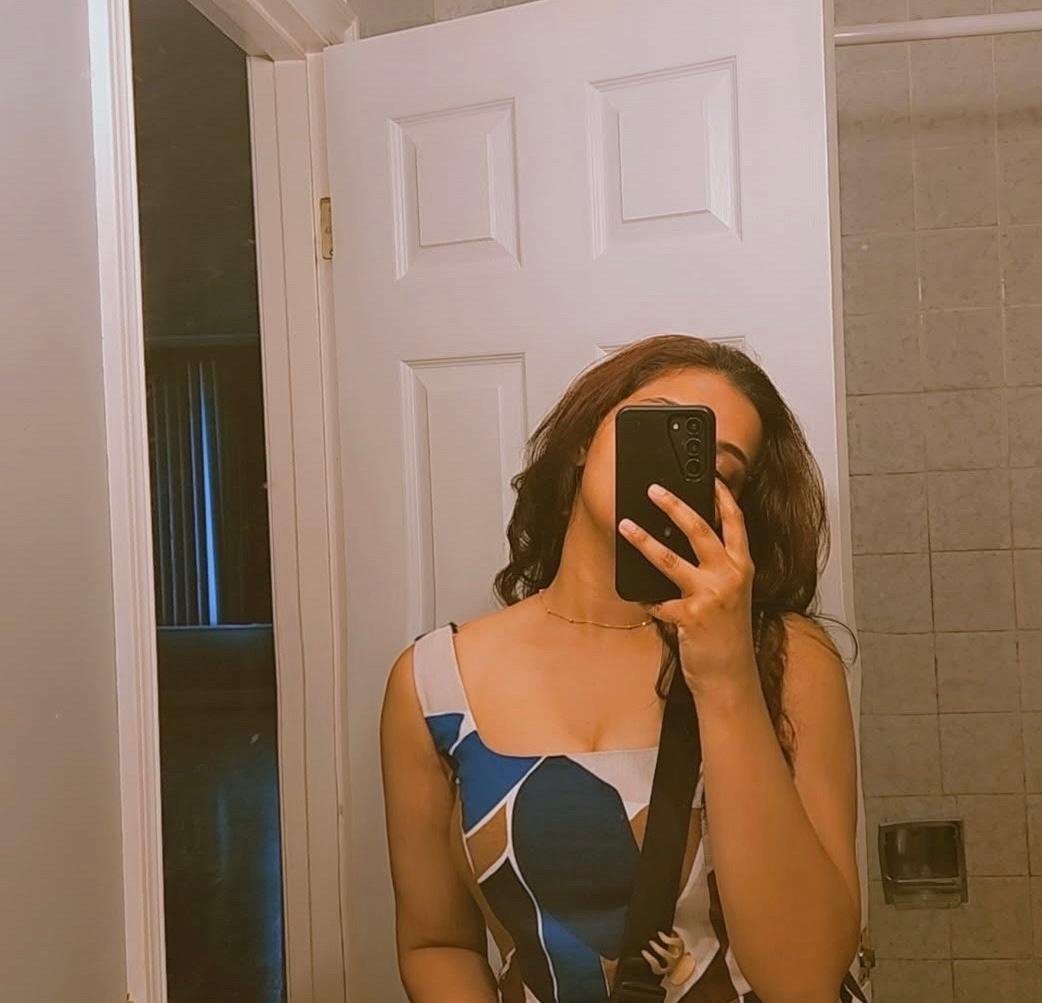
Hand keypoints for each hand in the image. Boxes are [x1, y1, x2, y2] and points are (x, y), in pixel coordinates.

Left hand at [617, 478, 758, 700]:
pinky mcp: (690, 615)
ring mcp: (710, 595)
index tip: (708, 476)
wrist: (729, 676)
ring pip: (669, 558)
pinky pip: (658, 600)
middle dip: (674, 504)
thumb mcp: (730, 594)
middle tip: (653, 489)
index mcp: (741, 567)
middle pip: (699, 528)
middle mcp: (729, 576)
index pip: (735, 522)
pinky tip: (639, 598)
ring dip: (643, 540)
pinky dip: (646, 599)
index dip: (722, 496)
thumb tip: (681, 539)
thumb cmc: (726, 634)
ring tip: (625, 526)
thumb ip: (715, 568)